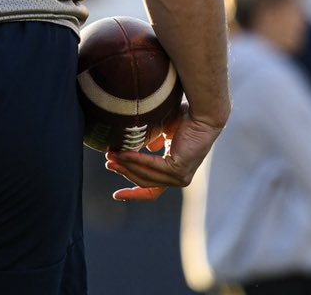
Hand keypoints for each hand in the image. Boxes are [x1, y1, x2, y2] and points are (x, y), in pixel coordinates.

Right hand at [105, 104, 223, 201]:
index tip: (117, 195)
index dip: (134, 192)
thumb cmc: (186, 119)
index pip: (152, 187)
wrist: (202, 115)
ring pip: (146, 176)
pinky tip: (123, 154)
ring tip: (110, 157)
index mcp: (175, 171)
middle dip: (124, 174)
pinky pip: (151, 166)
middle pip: (145, 183)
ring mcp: (179, 177)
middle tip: (108, 164)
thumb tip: (145, 147)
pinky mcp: (178, 170)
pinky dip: (135, 160)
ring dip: (126, 167)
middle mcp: (178, 178)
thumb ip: (155, 142)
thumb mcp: (164, 133)